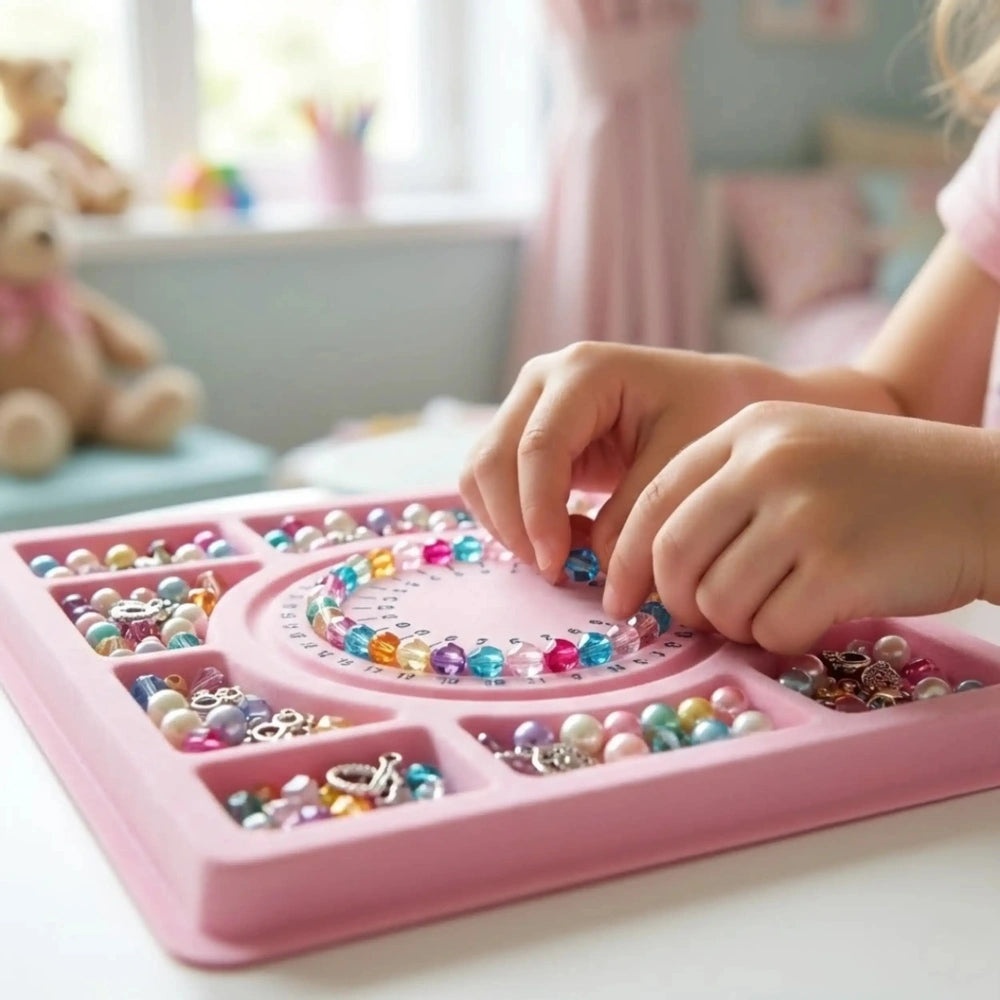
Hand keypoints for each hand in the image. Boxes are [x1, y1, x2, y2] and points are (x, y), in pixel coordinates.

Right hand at [460, 342, 761, 575]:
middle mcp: (541, 379)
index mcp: (583, 372)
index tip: (555, 563)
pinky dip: (513, 519)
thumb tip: (596, 567)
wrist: (711, 396)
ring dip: (509, 525)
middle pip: (493, 460)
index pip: (537, 447)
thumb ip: (635, 513)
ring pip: (480, 474)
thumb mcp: (681, 462)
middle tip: (555, 571)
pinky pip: (490, 483)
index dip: (537, 512)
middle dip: (515, 525)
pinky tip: (561, 535)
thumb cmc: (705, 417)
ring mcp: (525, 403)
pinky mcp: (521, 432)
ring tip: (565, 552)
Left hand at [605, 400, 999, 652]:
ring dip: (736, 623)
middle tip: (701, 618)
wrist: (988, 496)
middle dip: (676, 602)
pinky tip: (812, 617)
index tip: (622, 599)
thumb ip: (726, 494)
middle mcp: (769, 462)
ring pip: (717, 599)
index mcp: (750, 431)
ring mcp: (805, 511)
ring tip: (776, 607)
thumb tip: (654, 571)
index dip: (627, 558)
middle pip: (673, 555)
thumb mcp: (799, 456)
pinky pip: (771, 628)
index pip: (654, 500)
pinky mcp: (840, 564)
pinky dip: (781, 638)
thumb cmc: (886, 487)